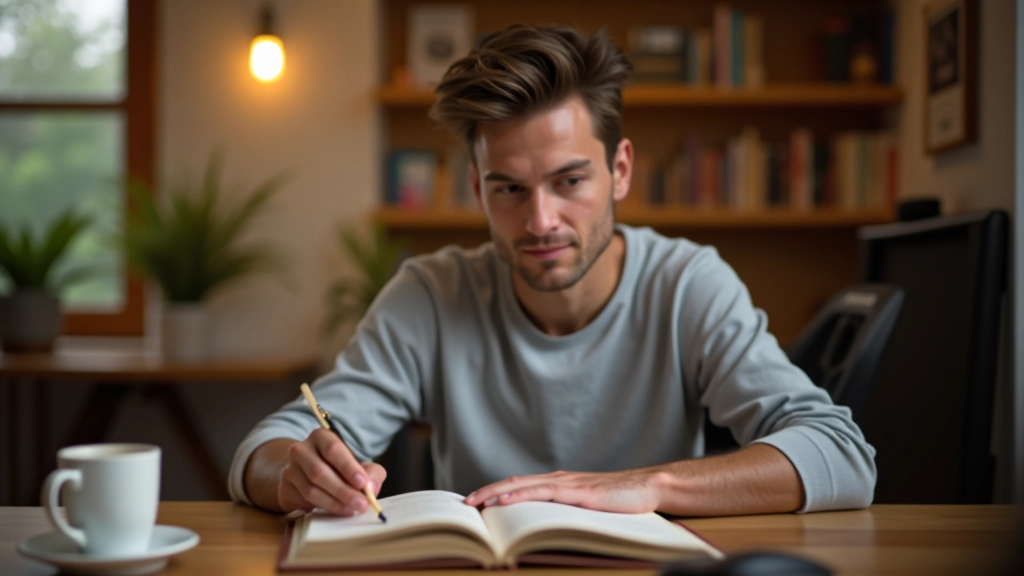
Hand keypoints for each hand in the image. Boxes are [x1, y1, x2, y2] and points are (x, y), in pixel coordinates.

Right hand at [277, 428, 386, 515]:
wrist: (306, 475)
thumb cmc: (338, 468)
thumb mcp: (359, 465)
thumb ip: (371, 472)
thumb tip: (371, 487)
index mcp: (321, 436)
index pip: (333, 449)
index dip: (348, 467)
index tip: (363, 483)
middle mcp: (301, 450)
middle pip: (319, 471)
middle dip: (343, 490)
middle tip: (361, 504)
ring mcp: (290, 469)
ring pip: (311, 490)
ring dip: (334, 503)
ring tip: (352, 510)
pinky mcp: (284, 488)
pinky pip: (303, 501)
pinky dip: (323, 508)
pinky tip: (337, 511)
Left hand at [463, 469, 666, 513]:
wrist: (650, 488)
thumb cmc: (623, 502)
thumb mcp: (587, 510)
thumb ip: (566, 514)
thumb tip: (544, 530)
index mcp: (559, 484)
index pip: (520, 487)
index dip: (496, 493)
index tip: (474, 504)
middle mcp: (559, 480)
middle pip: (514, 484)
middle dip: (486, 493)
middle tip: (463, 506)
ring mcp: (568, 484)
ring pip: (523, 486)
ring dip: (495, 493)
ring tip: (474, 503)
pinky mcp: (578, 492)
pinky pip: (542, 493)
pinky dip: (519, 496)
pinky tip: (504, 501)